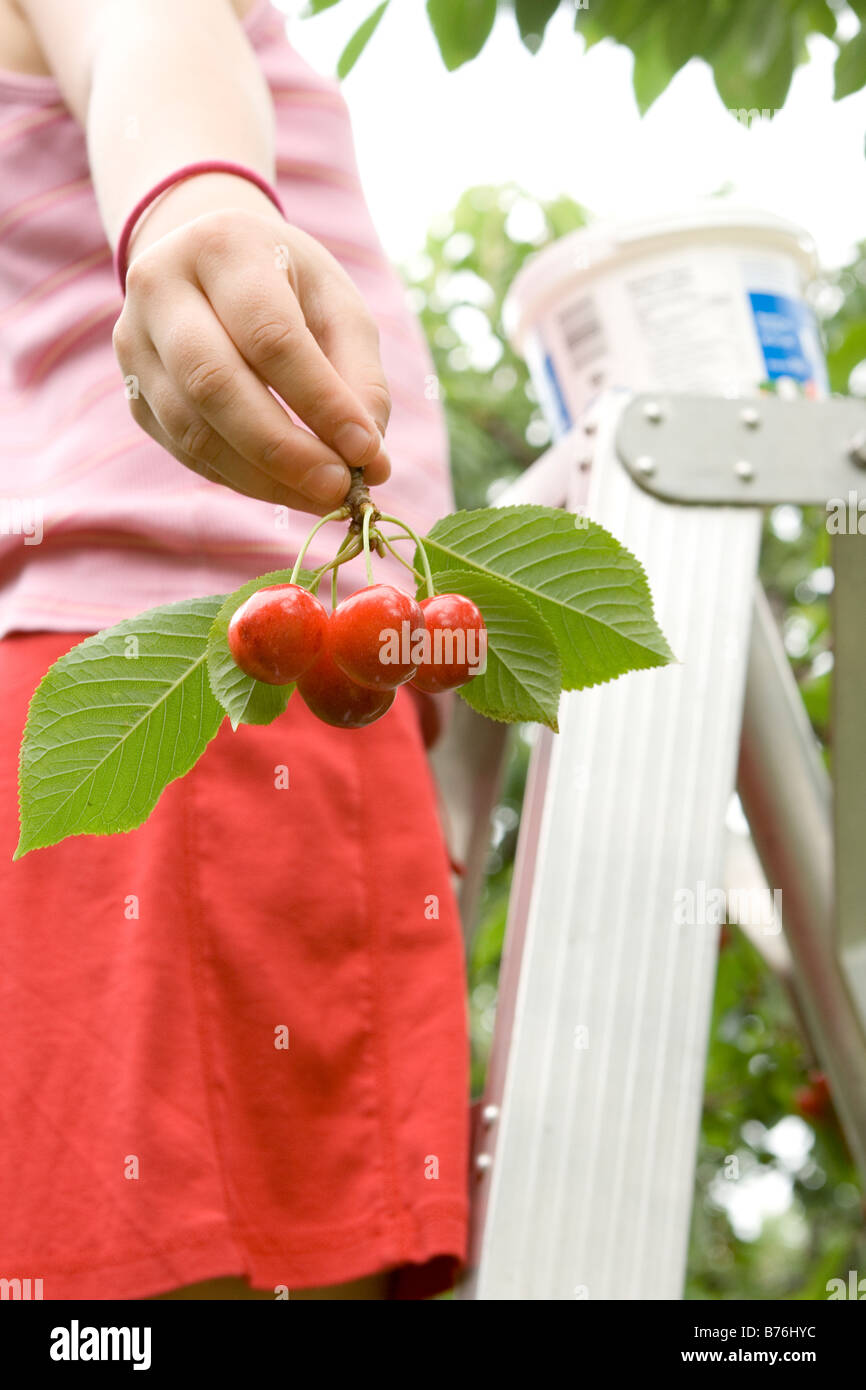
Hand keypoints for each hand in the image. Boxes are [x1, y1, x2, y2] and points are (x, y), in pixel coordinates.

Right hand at [112, 202, 391, 514]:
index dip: (320, 401)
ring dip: (264, 477)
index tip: (366, 451)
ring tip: (322, 494)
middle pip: (215, 384)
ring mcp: (134, 344)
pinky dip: (243, 479)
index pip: (270, 335)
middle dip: (284, 449)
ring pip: (193, 429)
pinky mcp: (134, 393)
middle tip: (339, 488)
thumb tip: (370, 460)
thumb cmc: (286, 283)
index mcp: (221, 247)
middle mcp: (160, 288)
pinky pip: (186, 452)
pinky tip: (288, 487)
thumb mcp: (336, 304)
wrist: (209, 263)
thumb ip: (360, 377)